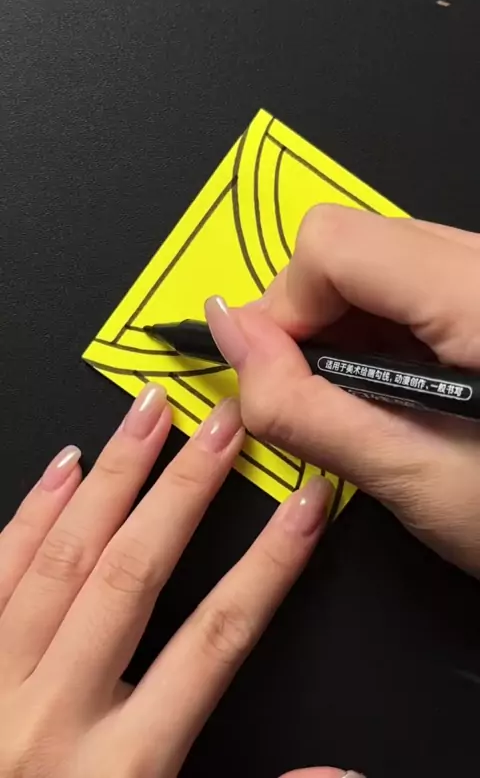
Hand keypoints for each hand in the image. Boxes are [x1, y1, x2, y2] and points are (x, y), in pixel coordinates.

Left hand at [0, 385, 331, 776]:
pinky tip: (62, 467)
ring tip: (150, 415)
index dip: (268, 565)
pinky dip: (30, 515)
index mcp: (120, 769)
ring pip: (63, 558)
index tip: (303, 506)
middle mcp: (54, 716)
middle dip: (187, 490)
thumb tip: (337, 774)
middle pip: (134, 575)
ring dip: (113, 478)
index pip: (215, 640)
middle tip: (224, 424)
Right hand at [205, 204, 479, 576]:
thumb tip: (230, 335)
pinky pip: (408, 278)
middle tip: (319, 394)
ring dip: (344, 325)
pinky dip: (381, 327)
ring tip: (370, 399)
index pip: (332, 245)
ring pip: (375, 258)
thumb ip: (304, 405)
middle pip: (350, 242)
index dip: (285, 308)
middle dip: (310, 317)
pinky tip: (400, 383)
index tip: (276, 374)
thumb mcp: (413, 476)